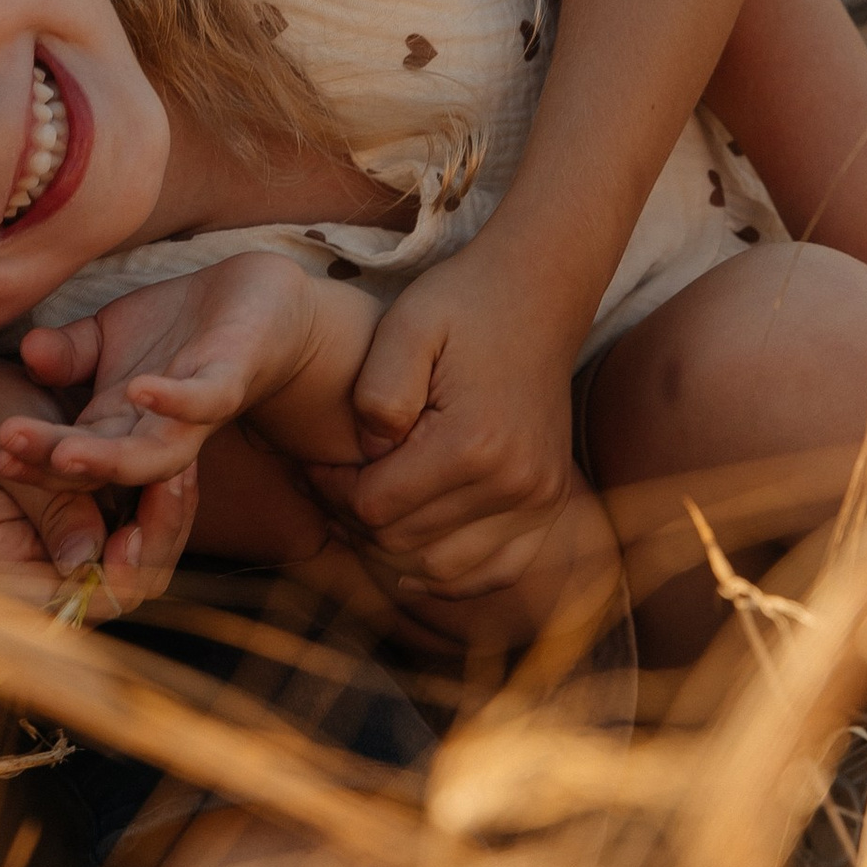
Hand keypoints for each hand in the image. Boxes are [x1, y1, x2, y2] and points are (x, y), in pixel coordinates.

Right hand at [0, 354, 195, 613]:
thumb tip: (86, 560)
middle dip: (156, 539)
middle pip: (122, 590)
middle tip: (177, 481)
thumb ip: (48, 507)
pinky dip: (160, 505)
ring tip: (184, 469)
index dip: (116, 577)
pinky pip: (141, 533)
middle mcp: (41, 578)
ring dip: (166, 519)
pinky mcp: (94, 528)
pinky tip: (179, 469)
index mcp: (4, 573)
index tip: (138, 530)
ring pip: (143, 564)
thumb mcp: (4, 453)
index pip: (76, 606)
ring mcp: (72, 556)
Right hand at [9, 257, 330, 494]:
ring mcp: (194, 416)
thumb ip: (66, 353)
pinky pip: (205, 403)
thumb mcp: (104, 336)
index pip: (71, 457)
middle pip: (101, 469)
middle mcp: (154, 435)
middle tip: (5, 448)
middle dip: (51, 463)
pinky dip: (175, 401)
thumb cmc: (177, 327)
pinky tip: (143, 389)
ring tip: (64, 452)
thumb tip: (29, 352)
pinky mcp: (231, 382)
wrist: (256, 296)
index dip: (34, 456)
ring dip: (105, 459)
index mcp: (119, 429)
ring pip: (150, 457)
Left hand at [309, 244, 590, 597]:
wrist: (537, 293)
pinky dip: (450, 573)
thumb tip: (368, 456)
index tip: (315, 459)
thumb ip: (376, 392)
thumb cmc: (461, 306)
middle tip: (332, 483)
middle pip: (403, 543)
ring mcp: (539, 499)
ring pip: (442, 568)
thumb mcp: (405, 326)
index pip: (373, 507)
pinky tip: (412, 556)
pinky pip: (494, 571)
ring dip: (394, 550)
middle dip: (355, 519)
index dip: (330, 489)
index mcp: (471, 444)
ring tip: (367, 508)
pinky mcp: (550, 504)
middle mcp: (514, 483)